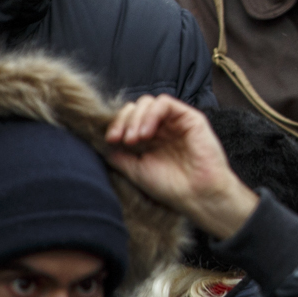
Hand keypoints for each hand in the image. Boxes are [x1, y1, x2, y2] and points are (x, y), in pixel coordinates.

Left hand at [104, 95, 258, 239]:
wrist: (197, 194)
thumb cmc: (170, 186)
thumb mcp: (135, 171)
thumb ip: (119, 155)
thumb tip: (100, 143)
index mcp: (149, 140)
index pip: (127, 120)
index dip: (116, 125)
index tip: (110, 140)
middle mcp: (161, 128)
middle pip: (135, 108)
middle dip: (123, 120)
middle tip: (120, 140)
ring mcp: (175, 122)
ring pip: (148, 102)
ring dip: (136, 117)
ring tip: (134, 138)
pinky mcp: (190, 117)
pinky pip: (165, 103)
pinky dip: (151, 114)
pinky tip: (147, 133)